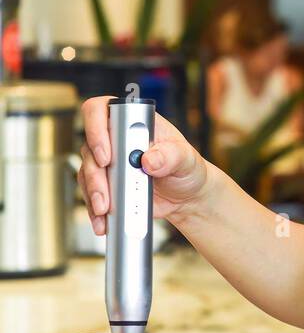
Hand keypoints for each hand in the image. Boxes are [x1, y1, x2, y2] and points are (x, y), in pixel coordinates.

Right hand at [78, 96, 211, 234]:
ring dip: (93, 193)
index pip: (102, 110)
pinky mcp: (107, 185)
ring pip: (87, 172)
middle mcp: (116, 140)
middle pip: (90, 148)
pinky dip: (95, 210)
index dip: (97, 128)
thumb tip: (149, 159)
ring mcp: (109, 163)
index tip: (107, 156)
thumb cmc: (187, 168)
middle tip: (105, 195)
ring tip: (105, 211)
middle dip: (95, 174)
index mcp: (135, 123)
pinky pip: (92, 195)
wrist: (186, 197)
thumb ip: (171, 155)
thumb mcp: (186, 159)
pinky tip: (102, 221)